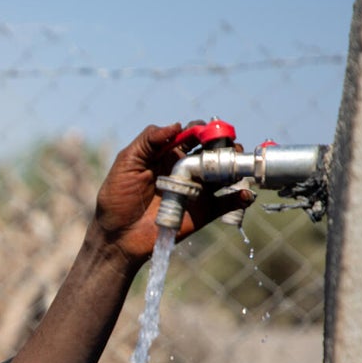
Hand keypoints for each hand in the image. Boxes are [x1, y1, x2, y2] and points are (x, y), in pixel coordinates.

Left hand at [91, 121, 254, 267]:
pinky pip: (227, 203)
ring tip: (238, 167)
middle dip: (226, 146)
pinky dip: (240, 198)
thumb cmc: (117, 198)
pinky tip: (244, 194)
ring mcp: (197, 190)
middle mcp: (186, 170)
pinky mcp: (203, 212)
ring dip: (236, 168)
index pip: (193, 135)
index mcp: (169, 154)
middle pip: (214, 152)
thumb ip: (149, 140)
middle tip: (229, 148)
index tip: (207, 131)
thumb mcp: (127, 163)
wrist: (118, 237)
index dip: (204, 129)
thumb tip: (178, 126)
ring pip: (224, 174)